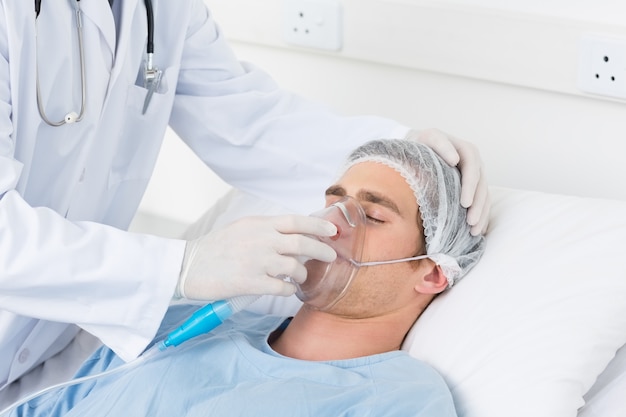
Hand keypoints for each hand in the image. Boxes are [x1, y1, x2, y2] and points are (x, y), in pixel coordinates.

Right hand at [176, 215, 337, 300]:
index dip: (318, 225)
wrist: (187, 266)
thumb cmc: (214, 248)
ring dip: (302, 274)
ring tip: (299, 278)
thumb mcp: (241, 228)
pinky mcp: (251, 283)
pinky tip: (286, 289)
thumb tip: (293, 234)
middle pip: (302, 243)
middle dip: (321, 250)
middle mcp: (261, 240)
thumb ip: (266, 230)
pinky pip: (282, 288)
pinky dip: (289, 290)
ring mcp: (257, 261)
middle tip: (330, 256)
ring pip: (295, 268)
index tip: (332, 231)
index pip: (296, 221)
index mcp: (258, 224)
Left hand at [405, 128, 488, 234]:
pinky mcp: (472, 188)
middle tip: (471, 222)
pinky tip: (477, 231)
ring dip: (482, 214)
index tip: (465, 203)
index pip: (473, 168)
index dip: (470, 186)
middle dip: (478, 205)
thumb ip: (440, 144)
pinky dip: (481, 217)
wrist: (420, 146)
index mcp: (466, 150)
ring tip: (474, 231)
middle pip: (481, 186)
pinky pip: (481, 203)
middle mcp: (475, 164)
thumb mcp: (429, 138)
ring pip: (484, 196)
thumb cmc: (423, 143)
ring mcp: (475, 176)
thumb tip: (455, 159)